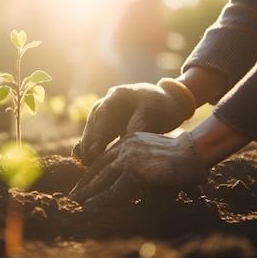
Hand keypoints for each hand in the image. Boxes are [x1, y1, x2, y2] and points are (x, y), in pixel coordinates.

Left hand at [69, 132, 207, 207]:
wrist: (194, 153)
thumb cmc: (180, 159)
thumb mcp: (153, 157)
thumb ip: (140, 165)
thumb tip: (131, 183)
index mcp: (129, 140)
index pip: (105, 158)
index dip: (92, 172)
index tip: (84, 183)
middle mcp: (125, 147)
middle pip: (99, 167)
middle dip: (86, 183)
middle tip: (74, 195)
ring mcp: (128, 157)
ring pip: (103, 179)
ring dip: (88, 193)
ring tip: (78, 203)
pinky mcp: (134, 171)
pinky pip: (114, 190)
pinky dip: (101, 200)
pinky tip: (91, 206)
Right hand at [72, 78, 195, 166]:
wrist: (170, 102)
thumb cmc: (163, 106)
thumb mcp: (152, 115)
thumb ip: (137, 127)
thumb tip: (123, 145)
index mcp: (119, 95)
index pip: (102, 114)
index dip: (97, 134)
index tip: (94, 152)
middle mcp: (109, 100)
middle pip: (93, 121)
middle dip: (89, 141)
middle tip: (86, 161)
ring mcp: (108, 110)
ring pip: (93, 128)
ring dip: (89, 144)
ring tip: (86, 163)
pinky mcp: (111, 120)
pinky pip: (99, 133)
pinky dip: (96, 145)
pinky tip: (93, 159)